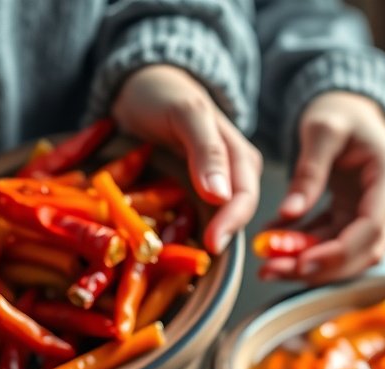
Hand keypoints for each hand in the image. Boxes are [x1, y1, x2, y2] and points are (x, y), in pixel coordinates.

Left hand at [110, 64, 261, 254]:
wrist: (139, 87)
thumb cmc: (165, 93)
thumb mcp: (186, 112)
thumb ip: (206, 150)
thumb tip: (221, 196)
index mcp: (241, 158)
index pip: (245, 198)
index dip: (231, 223)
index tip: (212, 244)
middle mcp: (232, 179)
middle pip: (233, 219)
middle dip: (219, 241)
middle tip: (197, 261)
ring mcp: (209, 192)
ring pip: (213, 226)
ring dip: (200, 244)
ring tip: (180, 265)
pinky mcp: (188, 200)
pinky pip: (190, 224)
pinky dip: (180, 237)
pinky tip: (166, 251)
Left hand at [260, 91, 384, 284]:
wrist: (346, 107)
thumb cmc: (339, 111)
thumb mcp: (321, 130)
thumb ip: (308, 172)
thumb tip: (290, 214)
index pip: (371, 229)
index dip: (337, 253)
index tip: (301, 263)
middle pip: (360, 252)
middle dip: (317, 268)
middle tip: (273, 270)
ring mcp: (373, 213)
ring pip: (343, 254)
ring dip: (306, 262)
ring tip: (267, 262)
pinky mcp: (354, 218)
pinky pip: (330, 242)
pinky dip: (302, 247)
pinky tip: (273, 242)